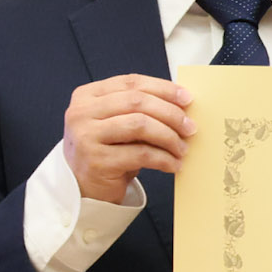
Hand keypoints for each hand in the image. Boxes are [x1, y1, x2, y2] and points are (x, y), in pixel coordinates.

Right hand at [63, 75, 194, 203]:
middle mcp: (81, 113)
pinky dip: (163, 159)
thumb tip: (181, 104)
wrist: (84, 188)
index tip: (187, 98)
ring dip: (169, 136)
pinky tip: (173, 164)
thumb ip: (138, 109)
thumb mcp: (116, 123)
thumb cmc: (106, 152)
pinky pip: (141, 154)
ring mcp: (86, 137)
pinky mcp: (97, 161)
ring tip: (182, 148)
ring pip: (140, 125)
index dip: (163, 88)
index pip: (131, 82)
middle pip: (137, 101)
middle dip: (170, 113)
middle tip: (190, 127)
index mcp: (86, 96)